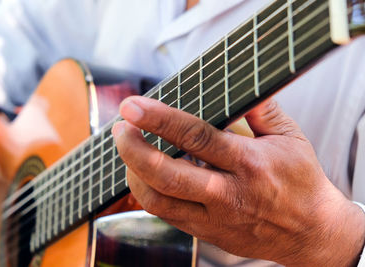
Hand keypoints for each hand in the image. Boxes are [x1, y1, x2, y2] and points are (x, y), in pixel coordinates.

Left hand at [112, 96, 364, 265]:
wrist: (310, 232)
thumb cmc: (300, 180)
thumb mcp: (290, 137)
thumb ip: (261, 108)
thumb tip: (237, 82)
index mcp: (249, 163)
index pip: (196, 137)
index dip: (159, 120)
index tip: (132, 106)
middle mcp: (228, 193)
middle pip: (166, 174)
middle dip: (133, 149)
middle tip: (120, 128)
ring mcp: (215, 218)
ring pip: (158, 200)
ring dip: (133, 173)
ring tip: (128, 149)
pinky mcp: (207, 234)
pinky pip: (166, 215)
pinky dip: (147, 192)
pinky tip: (143, 174)